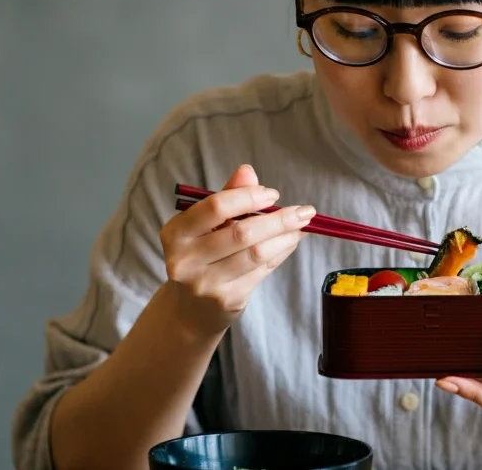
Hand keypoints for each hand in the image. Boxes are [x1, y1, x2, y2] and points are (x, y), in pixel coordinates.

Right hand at [159, 164, 314, 337]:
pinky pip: (262, 271)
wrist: (191, 309)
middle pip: (241, 233)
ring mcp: (205, 283)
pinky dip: (281, 253)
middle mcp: (185, 259)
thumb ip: (227, 196)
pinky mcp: (226, 300)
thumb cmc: (202, 255)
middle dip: (279, 219)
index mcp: (176, 232)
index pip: (216, 207)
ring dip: (286, 237)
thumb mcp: (206, 225)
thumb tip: (247, 171)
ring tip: (302, 227)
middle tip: (305, 211)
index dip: (248, 197)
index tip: (273, 194)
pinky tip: (290, 243)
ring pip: (256, 254)